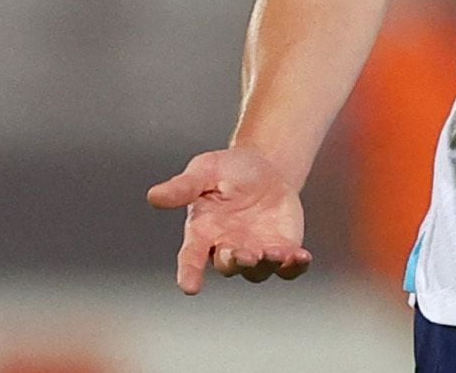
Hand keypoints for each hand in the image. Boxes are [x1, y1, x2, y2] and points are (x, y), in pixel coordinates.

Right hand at [147, 147, 312, 293]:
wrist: (266, 169)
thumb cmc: (227, 170)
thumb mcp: (206, 170)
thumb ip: (184, 186)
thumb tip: (153, 196)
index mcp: (203, 232)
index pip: (190, 258)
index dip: (188, 273)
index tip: (189, 287)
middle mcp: (227, 247)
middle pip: (228, 265)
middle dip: (235, 261)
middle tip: (244, 254)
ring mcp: (256, 252)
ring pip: (258, 271)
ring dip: (266, 265)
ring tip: (274, 252)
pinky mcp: (282, 249)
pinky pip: (288, 267)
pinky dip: (294, 267)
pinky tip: (302, 257)